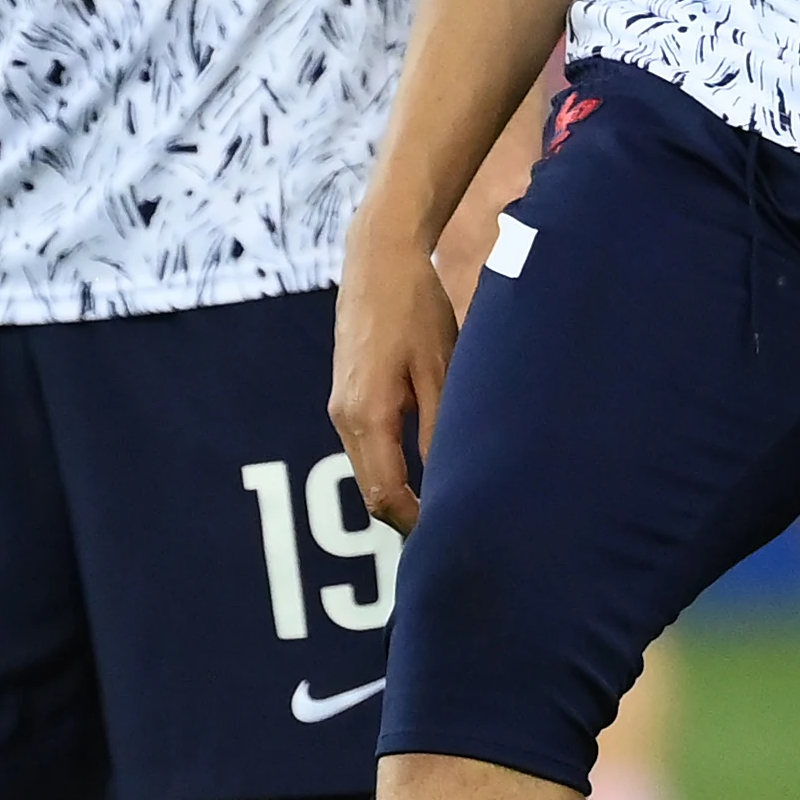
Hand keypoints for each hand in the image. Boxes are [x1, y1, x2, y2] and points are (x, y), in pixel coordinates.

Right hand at [329, 211, 460, 533]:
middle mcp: (345, 418)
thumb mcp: (442, 369)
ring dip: (402, 493)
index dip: (417, 526)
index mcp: (368, 415)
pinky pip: (369, 449)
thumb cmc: (416, 309)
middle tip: (458, 532)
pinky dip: (393, 468)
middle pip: (373, 493)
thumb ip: (440, 430)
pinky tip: (427, 468)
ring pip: (370, 473)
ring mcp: (341, 408)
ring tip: (449, 504)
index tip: (453, 540)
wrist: (378, 260)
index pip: (386, 497)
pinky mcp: (347, 396)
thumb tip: (450, 484)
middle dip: (410, 518)